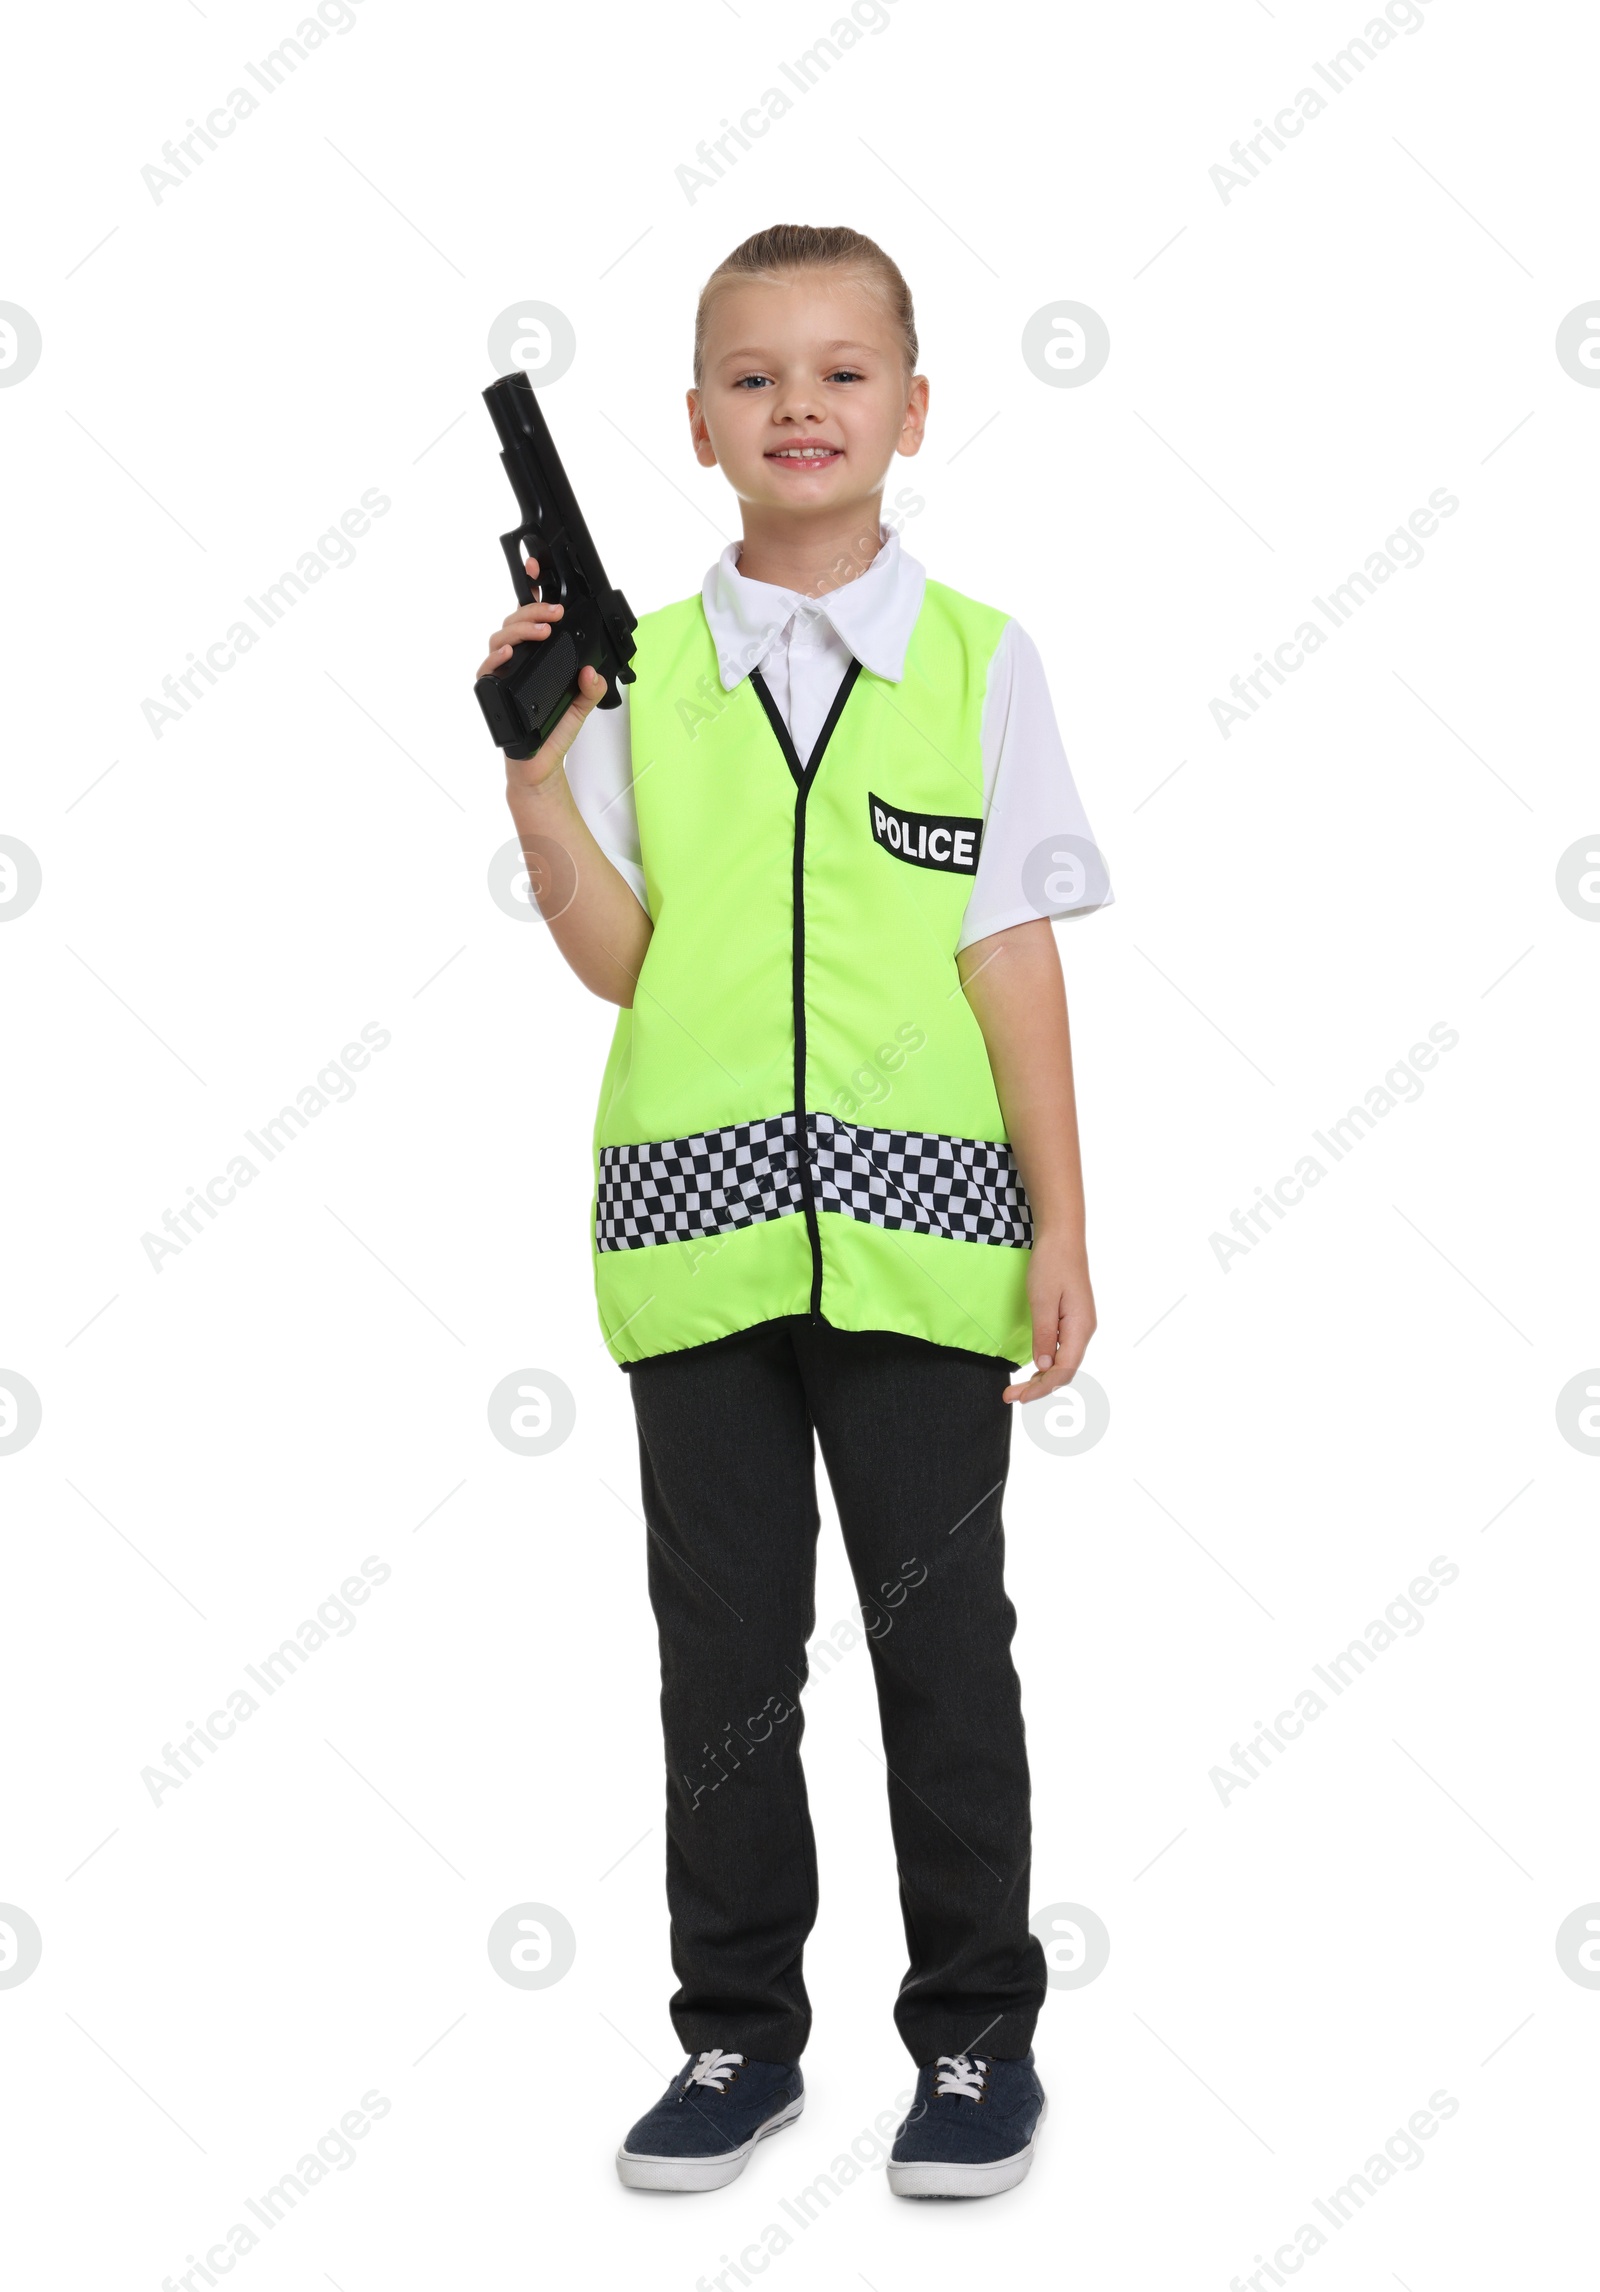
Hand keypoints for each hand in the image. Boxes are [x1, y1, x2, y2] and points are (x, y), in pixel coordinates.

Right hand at [476, 554, 606, 795]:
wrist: (539, 766)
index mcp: (537, 657)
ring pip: (501, 639)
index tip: (537, 568)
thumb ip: (591, 688)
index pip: (532, 618)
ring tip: (542, 630)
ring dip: (520, 630)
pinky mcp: (493, 691)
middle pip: (515, 622)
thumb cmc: (553, 734)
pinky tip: (510, 655)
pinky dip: (497, 659)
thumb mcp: (581, 707)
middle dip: (534, 610)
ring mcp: (503, 674)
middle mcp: (517, 661)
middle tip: (554, 613)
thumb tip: (593, 672)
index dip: (531, 590)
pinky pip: (487, 670)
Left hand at [1002, 1232, 1095, 1404]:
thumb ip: (1044, 1334)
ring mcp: (1080, 1325)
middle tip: (1010, 1396)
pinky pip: (1062, 1349)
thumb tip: (1043, 1366)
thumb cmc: (1051, 1264)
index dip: (1041, 1388)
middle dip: (1039, 1388)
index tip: (1018, 1397)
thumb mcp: (1042, 1299)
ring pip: (1063, 1362)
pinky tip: (1033, 1368)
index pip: (1064, 1370)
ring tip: (1018, 1388)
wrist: (1062, 1238)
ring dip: (1042, 1378)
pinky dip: (1047, 1363)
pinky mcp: (1073, 1320)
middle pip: (1064, 1370)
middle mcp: (1084, 1330)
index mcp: (1080, 1327)